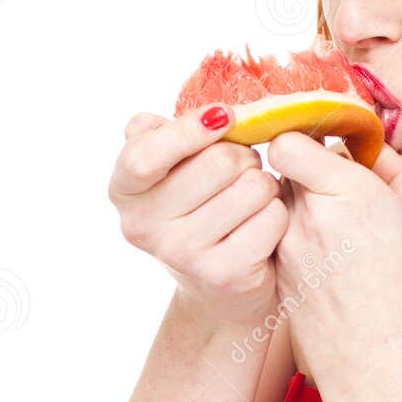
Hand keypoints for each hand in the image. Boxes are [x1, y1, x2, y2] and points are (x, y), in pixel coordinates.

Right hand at [109, 107, 289, 330]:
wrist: (216, 285)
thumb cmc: (193, 206)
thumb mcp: (166, 168)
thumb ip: (159, 134)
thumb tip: (179, 118)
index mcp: (124, 191)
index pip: (144, 155)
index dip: (187, 131)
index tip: (224, 115)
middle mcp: (144, 226)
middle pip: (218, 162)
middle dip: (243, 155)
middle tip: (244, 167)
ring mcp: (182, 254)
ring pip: (252, 187)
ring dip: (264, 184)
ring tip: (253, 197)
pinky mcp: (224, 274)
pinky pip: (272, 218)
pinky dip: (277, 212)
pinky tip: (264, 223)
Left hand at [265, 132, 401, 401]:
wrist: (381, 381)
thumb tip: (383, 151)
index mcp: (353, 196)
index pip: (295, 138)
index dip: (312, 140)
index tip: (335, 151)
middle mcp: (310, 216)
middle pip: (285, 166)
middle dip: (310, 170)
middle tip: (341, 191)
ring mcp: (287, 248)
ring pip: (278, 200)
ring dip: (300, 202)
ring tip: (336, 232)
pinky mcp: (277, 274)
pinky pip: (278, 234)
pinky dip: (296, 236)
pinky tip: (327, 262)